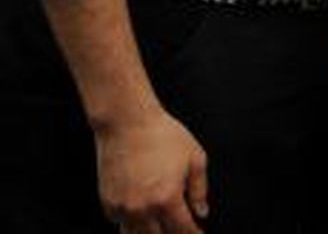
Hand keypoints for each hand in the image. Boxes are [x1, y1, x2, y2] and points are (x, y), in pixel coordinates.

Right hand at [94, 109, 207, 233]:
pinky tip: (141, 216)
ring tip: (160, 226)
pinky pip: (120, 224)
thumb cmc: (163, 135)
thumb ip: (199, 189)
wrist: (126, 123)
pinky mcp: (108, 203)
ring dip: (150, 233)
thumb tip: (202, 213)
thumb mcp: (194, 158)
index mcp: (167, 198)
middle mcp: (143, 208)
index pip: (183, 230)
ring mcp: (122, 208)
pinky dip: (131, 224)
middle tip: (179, 228)